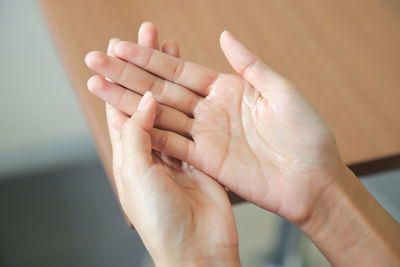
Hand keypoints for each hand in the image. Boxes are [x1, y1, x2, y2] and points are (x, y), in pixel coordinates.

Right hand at [85, 29, 343, 224]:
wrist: (313, 178)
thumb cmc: (307, 133)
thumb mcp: (281, 91)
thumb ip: (249, 65)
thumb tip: (224, 36)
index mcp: (227, 89)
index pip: (180, 69)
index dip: (150, 57)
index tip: (120, 46)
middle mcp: (211, 110)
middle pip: (162, 89)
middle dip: (128, 74)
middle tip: (96, 60)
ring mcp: (205, 135)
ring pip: (159, 115)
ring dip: (128, 102)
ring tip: (98, 87)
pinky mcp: (205, 160)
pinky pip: (170, 144)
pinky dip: (147, 132)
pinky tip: (123, 121)